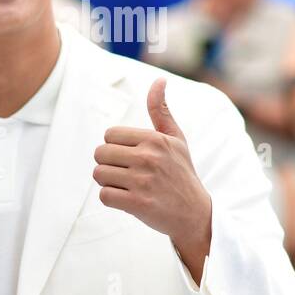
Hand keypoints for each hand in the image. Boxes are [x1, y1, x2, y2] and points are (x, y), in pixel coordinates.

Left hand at [93, 79, 212, 281]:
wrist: (195, 213)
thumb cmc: (181, 173)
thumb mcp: (176, 139)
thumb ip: (161, 111)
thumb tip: (159, 80)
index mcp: (155, 139)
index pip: (109, 135)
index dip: (115, 148)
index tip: (131, 157)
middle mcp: (149, 157)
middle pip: (99, 154)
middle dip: (108, 165)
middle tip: (128, 174)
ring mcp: (143, 181)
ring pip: (98, 175)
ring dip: (109, 183)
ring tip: (129, 186)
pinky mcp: (137, 203)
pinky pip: (104, 195)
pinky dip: (112, 199)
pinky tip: (129, 199)